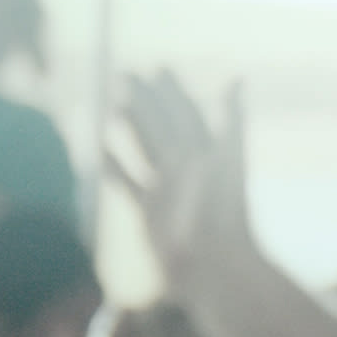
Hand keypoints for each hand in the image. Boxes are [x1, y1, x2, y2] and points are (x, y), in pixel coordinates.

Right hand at [110, 74, 262, 292]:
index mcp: (207, 157)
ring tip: (113, 104)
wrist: (216, 268)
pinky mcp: (150, 215)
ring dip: (129, 127)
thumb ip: (230, 121)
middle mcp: (187, 173)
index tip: (160, 68)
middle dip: (145, 102)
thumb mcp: (225, 161)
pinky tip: (98, 148)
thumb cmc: (224, 216)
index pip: (187, 115)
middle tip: (126, 74)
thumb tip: (238, 80)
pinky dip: (113, 165)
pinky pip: (128, 183)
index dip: (174, 92)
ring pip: (144, 151)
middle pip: (162, 129)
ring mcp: (167, 194)